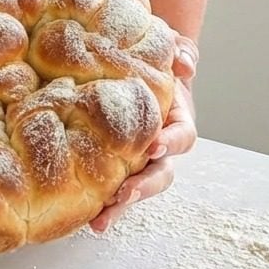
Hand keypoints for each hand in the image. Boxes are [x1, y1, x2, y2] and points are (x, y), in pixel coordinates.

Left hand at [89, 35, 198, 232]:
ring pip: (137, 189)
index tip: (155, 145)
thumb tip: (184, 64)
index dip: (171, 142)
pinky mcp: (115, 165)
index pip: (182, 137)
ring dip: (121, 206)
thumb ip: (181, 52)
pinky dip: (102, 204)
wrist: (134, 67)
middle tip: (125, 193)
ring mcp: (138, 159)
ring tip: (100, 220)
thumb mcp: (172, 48)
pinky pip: (112, 187)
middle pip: (161, 174)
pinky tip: (85, 217)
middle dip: (145, 186)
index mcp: (176, 121)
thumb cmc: (156, 58)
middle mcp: (160, 146)